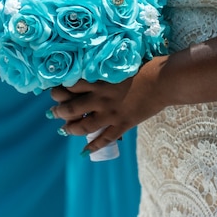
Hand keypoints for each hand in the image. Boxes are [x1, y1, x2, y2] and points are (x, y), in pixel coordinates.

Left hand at [49, 57, 167, 152]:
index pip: (70, 87)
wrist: (163, 81)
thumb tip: (93, 71)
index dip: (59, 90)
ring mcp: (111, 114)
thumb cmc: (144, 68)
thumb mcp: (119, 66)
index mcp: (98, 82)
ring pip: (83, 126)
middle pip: (71, 108)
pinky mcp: (123, 124)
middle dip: (58, 111)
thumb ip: (104, 71)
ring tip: (64, 129)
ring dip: (70, 129)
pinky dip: (93, 146)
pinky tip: (85, 150)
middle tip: (52, 112)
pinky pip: (104, 139)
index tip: (55, 92)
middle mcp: (100, 99)